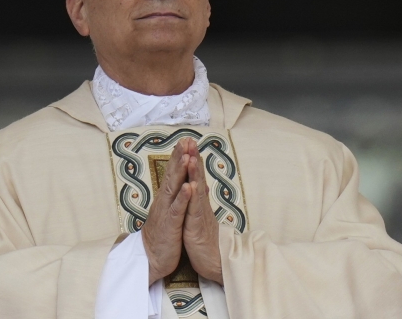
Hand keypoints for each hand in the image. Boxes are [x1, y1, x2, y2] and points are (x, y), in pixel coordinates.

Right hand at [141, 138, 194, 284]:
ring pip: (173, 188)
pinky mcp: (170, 225)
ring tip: (187, 156)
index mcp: (166, 198)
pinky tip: (188, 187)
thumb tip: (189, 183)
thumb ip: (179, 198)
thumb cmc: (164, 236)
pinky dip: (183, 198)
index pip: (174, 173)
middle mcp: (164, 201)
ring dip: (180, 172)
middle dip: (179, 156)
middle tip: (185, 139)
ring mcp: (166, 212)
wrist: (152, 259)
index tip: (186, 140)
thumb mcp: (172, 214)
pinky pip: (177, 209)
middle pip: (172, 174)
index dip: (179, 156)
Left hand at [182, 143, 223, 284]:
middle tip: (190, 140)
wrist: (214, 261)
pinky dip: (193, 197)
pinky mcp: (196, 226)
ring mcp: (199, 214)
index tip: (187, 142)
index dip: (191, 159)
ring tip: (192, 156)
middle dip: (193, 158)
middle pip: (197, 177)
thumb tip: (201, 185)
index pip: (194, 176)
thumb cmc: (205, 240)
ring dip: (195, 173)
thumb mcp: (200, 217)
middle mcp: (200, 204)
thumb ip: (199, 200)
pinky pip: (194, 210)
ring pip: (197, 190)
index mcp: (198, 202)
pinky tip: (192, 185)